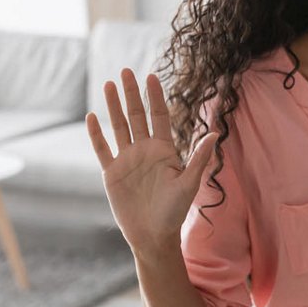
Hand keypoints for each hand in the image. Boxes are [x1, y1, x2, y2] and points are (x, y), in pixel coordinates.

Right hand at [87, 68, 214, 254]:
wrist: (153, 235)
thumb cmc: (174, 211)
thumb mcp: (188, 183)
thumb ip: (199, 158)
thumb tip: (214, 133)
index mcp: (164, 150)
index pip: (158, 116)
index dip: (155, 97)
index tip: (151, 76)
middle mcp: (144, 150)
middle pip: (136, 116)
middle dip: (131, 94)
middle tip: (126, 71)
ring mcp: (126, 160)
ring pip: (118, 127)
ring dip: (113, 106)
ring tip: (109, 84)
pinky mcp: (111, 173)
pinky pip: (102, 149)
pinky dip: (96, 134)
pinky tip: (92, 117)